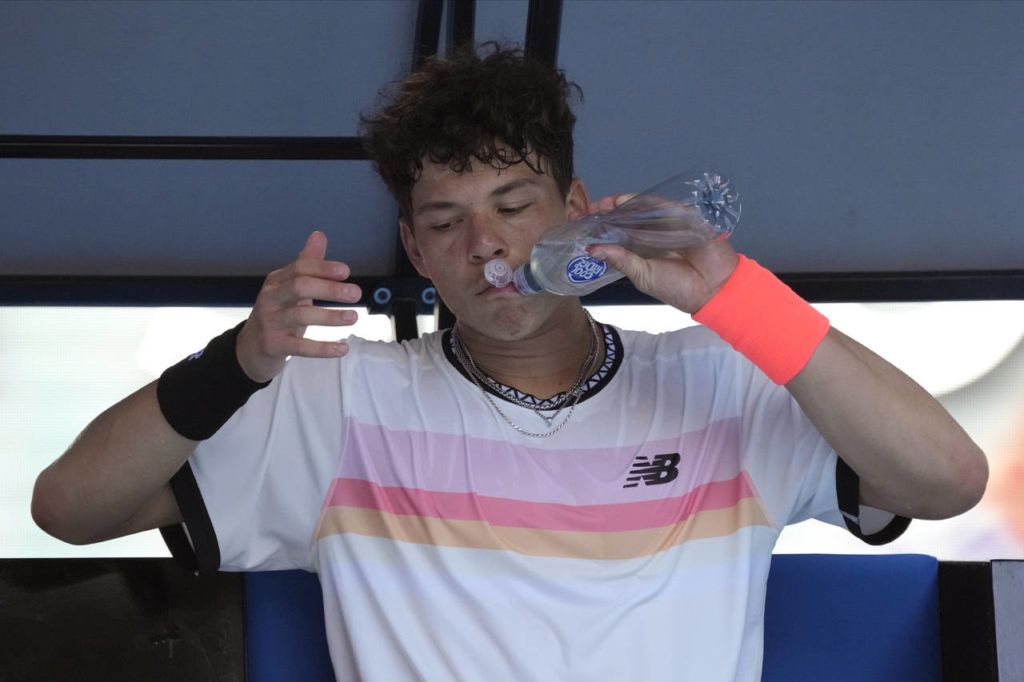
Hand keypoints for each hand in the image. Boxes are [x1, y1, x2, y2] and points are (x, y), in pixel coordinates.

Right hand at [236, 231, 361, 381]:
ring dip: (330, 316)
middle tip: (356, 293)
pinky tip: (342, 348)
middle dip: (329, 288)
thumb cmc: (278, 314)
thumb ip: (307, 263)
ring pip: (300, 316)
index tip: (346, 271)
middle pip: (299, 287)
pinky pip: (299, 347)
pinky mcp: (272, 345)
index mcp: (276, 281)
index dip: (323, 268)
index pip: (299, 268)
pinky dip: (322, 348)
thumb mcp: (290, 288)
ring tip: (353, 317)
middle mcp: (269, 298)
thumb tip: (319, 234)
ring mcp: (269, 322)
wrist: (251, 349)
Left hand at [583, 194, 738, 313]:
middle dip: (605, 211)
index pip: (616, 230)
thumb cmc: (678, 287)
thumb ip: (620, 260)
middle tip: (587, 210)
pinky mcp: (683, 216)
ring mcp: (667, 223)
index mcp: (640, 247)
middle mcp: (651, 232)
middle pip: (625, 215)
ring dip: (621, 203)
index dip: (598, 224)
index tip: (579, 222)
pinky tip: (626, 203)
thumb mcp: (642, 275)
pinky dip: (643, 202)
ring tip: (603, 205)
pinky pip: (661, 205)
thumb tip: (591, 250)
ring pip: (641, 208)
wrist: (712, 290)